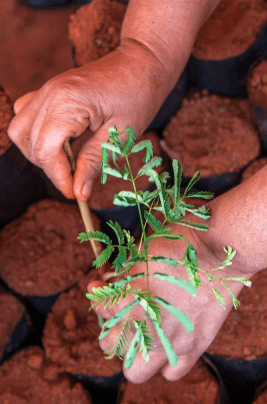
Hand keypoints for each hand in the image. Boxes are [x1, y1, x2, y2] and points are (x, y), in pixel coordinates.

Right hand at [7, 42, 167, 200]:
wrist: (142, 63)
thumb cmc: (138, 96)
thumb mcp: (120, 136)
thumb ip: (94, 163)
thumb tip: (78, 193)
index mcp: (67, 102)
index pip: (46, 150)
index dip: (59, 178)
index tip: (75, 195)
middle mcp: (49, 93)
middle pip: (31, 142)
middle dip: (51, 168)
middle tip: (76, 180)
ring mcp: (46, 89)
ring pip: (20, 129)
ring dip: (39, 152)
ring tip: (67, 163)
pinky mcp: (50, 91)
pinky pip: (26, 115)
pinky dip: (36, 134)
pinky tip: (59, 142)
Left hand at [87, 216, 255, 383]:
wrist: (219, 250)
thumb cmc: (179, 243)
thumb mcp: (143, 252)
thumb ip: (124, 274)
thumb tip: (110, 282)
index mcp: (132, 300)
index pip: (100, 308)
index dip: (96, 294)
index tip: (99, 286)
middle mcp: (148, 328)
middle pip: (109, 345)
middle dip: (109, 326)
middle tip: (119, 313)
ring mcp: (172, 342)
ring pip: (135, 371)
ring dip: (131, 353)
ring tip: (139, 334)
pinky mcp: (195, 347)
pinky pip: (172, 372)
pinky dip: (164, 362)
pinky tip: (166, 343)